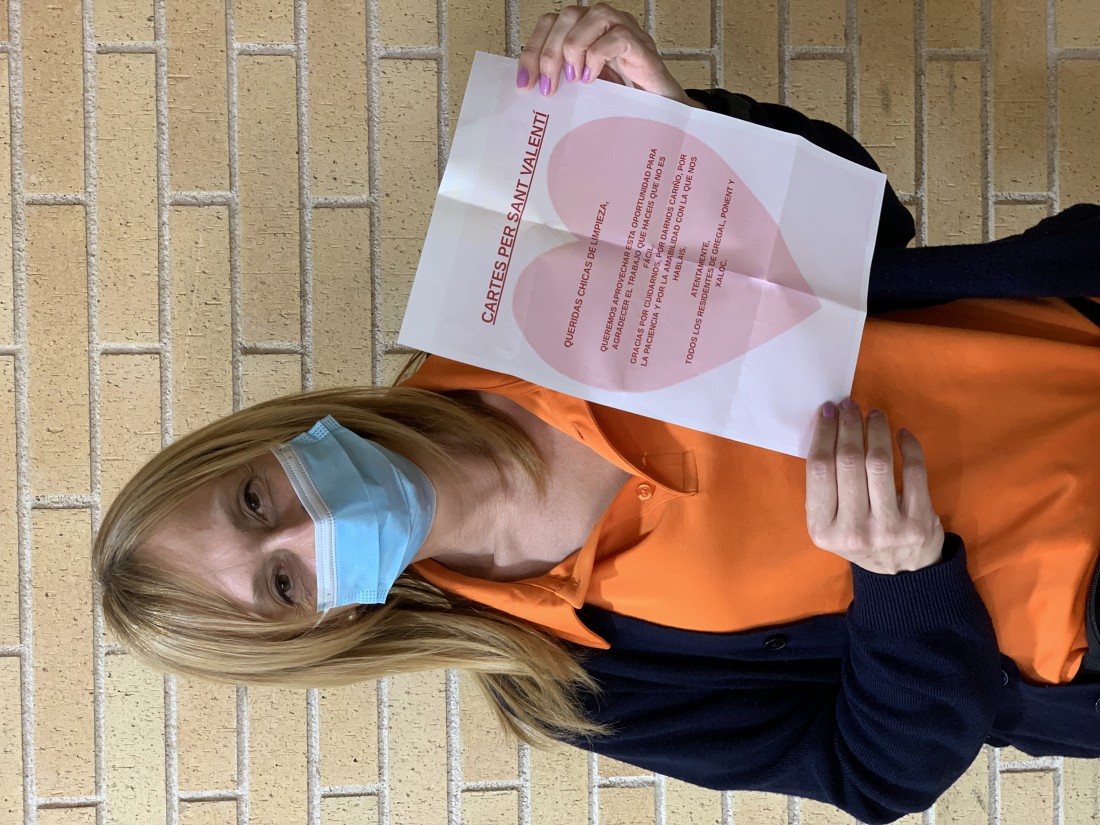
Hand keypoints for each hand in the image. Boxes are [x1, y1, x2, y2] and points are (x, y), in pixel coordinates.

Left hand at [516, 3, 704, 107]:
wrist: (659, 109)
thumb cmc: (621, 97)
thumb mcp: (582, 87)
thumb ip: (560, 79)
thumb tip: (529, 88)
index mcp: (583, 28)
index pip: (549, 24)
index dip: (532, 50)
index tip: (524, 83)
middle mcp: (600, 21)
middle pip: (563, 17)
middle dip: (548, 55)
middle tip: (548, 89)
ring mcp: (621, 27)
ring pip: (586, 17)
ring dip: (572, 50)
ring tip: (573, 80)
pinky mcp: (639, 43)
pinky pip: (613, 37)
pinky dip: (597, 57)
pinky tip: (593, 79)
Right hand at [805, 399, 943, 574]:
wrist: (903, 573)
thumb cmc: (860, 536)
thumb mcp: (830, 523)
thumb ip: (826, 487)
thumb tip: (828, 430)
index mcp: (822, 529)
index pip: (820, 470)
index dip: (824, 435)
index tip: (828, 411)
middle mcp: (852, 531)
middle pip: (848, 463)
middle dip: (849, 426)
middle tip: (850, 406)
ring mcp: (887, 529)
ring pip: (879, 463)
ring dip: (876, 431)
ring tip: (874, 415)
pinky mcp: (918, 523)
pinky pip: (914, 472)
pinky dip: (908, 447)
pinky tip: (901, 433)